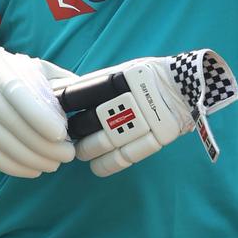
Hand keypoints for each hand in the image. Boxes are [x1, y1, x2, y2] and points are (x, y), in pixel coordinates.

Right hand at [0, 38, 75, 176]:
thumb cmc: (10, 69)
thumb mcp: (33, 66)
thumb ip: (58, 80)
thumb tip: (88, 94)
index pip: (15, 90)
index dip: (38, 113)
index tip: (61, 132)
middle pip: (6, 117)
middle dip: (38, 141)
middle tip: (66, 154)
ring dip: (27, 156)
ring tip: (53, 164)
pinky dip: (10, 164)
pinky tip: (31, 170)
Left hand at [60, 50, 237, 176]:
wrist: (189, 83)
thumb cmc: (148, 75)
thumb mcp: (123, 70)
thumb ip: (98, 84)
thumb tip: (62, 96)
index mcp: (119, 77)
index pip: (79, 94)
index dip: (60, 105)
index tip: (47, 112)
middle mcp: (131, 98)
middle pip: (89, 121)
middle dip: (73, 132)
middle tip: (66, 136)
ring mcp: (145, 119)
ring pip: (104, 141)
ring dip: (87, 150)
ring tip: (80, 152)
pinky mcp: (158, 136)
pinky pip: (126, 156)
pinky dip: (107, 164)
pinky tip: (96, 166)